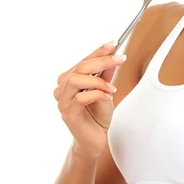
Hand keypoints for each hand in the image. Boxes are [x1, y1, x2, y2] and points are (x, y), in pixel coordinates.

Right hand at [54, 41, 124, 158]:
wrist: (96, 140)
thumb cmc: (98, 115)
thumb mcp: (106, 90)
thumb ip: (107, 75)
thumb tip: (114, 56)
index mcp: (69, 80)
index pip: (83, 60)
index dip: (98, 51)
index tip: (114, 43)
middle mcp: (62, 89)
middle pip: (79, 67)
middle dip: (102, 61)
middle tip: (120, 59)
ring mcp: (63, 102)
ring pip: (75, 80)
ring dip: (98, 81)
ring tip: (112, 88)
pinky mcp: (68, 114)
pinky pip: (80, 98)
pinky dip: (96, 94)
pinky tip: (107, 97)